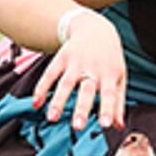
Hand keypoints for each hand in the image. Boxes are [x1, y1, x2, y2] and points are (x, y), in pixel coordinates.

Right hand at [32, 11, 126, 129]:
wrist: (95, 29)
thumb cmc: (109, 59)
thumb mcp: (119, 77)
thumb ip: (118, 102)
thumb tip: (119, 126)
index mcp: (109, 75)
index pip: (109, 95)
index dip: (108, 109)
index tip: (106, 124)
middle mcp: (92, 69)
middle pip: (86, 90)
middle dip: (82, 109)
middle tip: (78, 127)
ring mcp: (75, 63)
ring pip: (66, 83)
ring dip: (58, 101)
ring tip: (51, 118)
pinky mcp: (61, 58)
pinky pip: (50, 74)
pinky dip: (41, 89)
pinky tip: (36, 103)